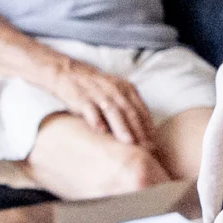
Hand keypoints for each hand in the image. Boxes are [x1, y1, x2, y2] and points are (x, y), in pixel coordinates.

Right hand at [41, 52, 158, 152]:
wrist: (68, 73)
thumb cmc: (96, 89)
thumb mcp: (117, 93)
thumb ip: (129, 109)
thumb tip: (143, 135)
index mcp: (127, 89)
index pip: (141, 111)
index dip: (149, 128)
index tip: (154, 146)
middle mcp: (115, 89)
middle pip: (130, 112)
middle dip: (140, 131)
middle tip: (147, 150)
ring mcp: (98, 93)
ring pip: (113, 111)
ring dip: (122, 127)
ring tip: (129, 143)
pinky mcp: (81, 97)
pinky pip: (90, 108)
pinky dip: (95, 119)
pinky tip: (100, 131)